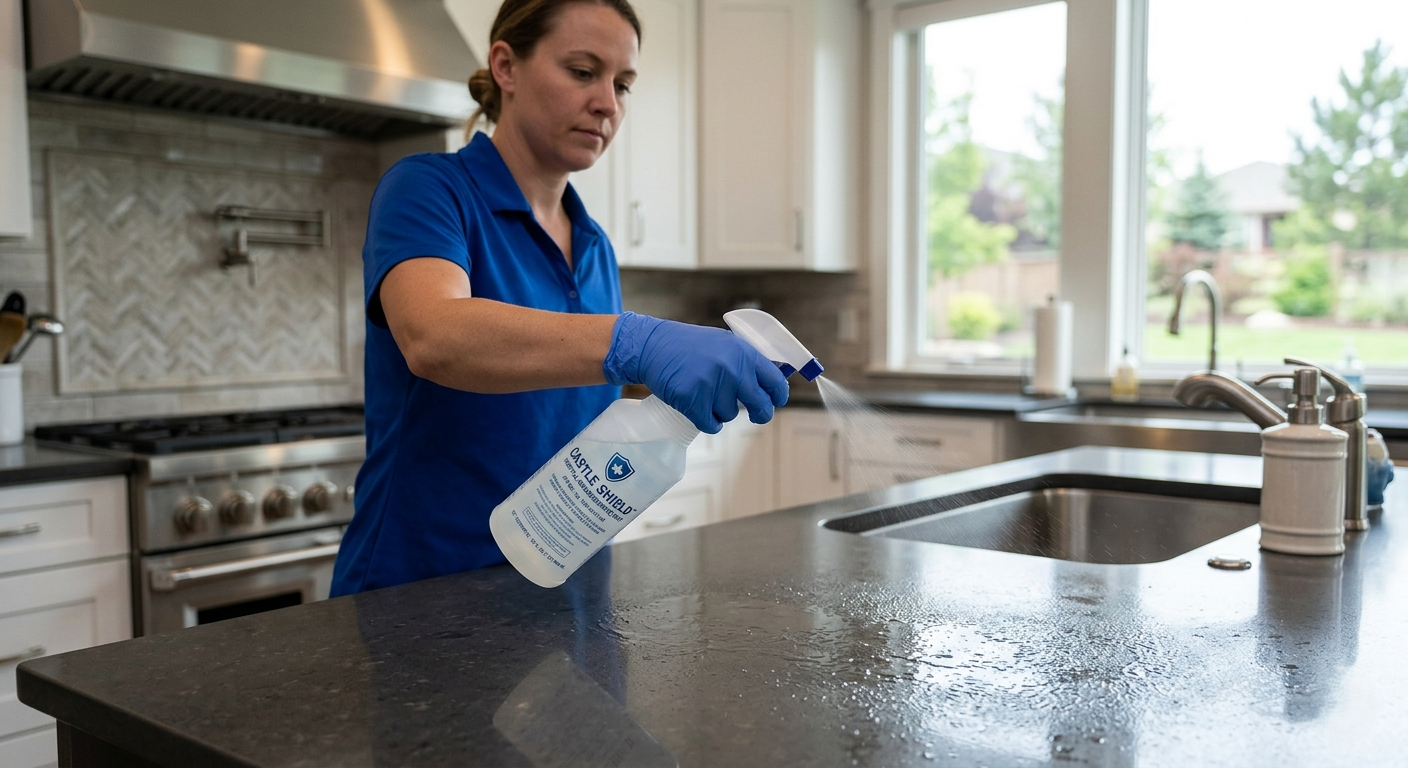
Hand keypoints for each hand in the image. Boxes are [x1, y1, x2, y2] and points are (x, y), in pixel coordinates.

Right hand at [603, 313, 789, 432]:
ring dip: (721, 411)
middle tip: (757, 416)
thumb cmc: (688, 346)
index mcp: (743, 353)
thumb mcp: (724, 344)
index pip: (774, 381)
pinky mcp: (693, 401)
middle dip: (760, 414)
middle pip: (760, 405)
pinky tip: (699, 410)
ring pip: (731, 415)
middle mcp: (732, 369)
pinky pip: (711, 424)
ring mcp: (712, 385)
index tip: (776, 401)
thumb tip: (769, 382)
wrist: (653, 347)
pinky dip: (707, 422)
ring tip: (706, 395)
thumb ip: (745, 360)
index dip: (778, 395)